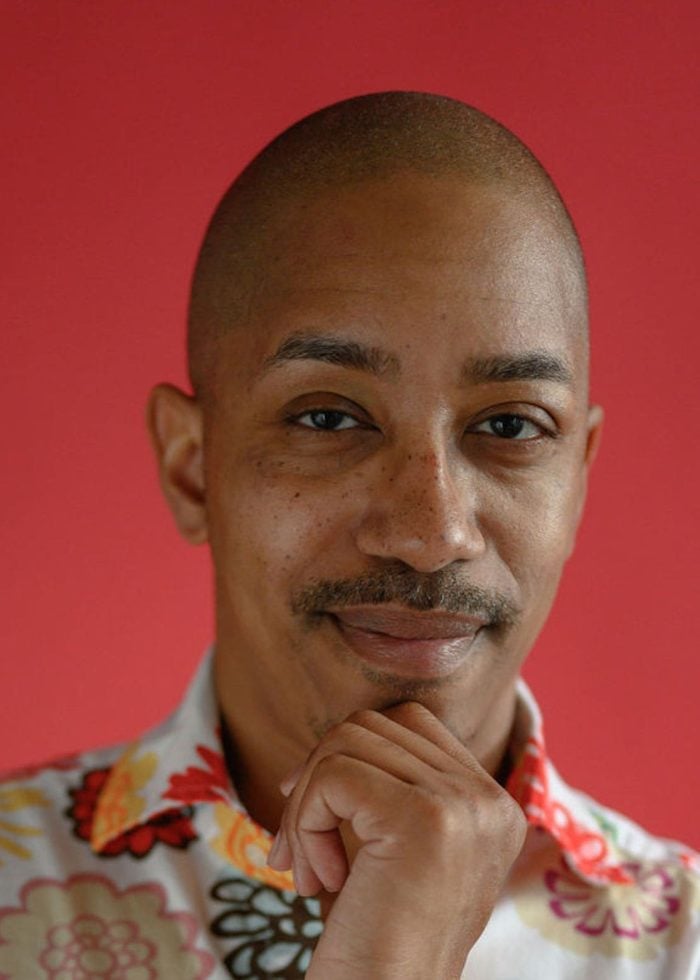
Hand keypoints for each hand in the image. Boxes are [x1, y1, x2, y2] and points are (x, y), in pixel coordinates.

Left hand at [267, 702, 526, 978]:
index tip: (317, 811)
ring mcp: (463, 806)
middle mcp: (489, 800)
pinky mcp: (425, 818)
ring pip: (347, 743)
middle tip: (299, 846)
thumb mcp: (400, 851)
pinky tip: (317, 880)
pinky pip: (333, 774)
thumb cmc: (377, 940)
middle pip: (374, 725)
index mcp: (493, 805)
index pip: (410, 723)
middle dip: (318, 778)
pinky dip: (304, 823)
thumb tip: (334, 735)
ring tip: (308, 869)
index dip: (349, 756)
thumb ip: (395, 786)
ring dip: (305, 805)